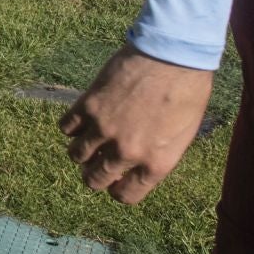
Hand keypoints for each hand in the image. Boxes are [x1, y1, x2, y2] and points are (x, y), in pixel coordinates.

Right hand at [59, 44, 214, 203]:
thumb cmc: (186, 94)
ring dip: (80, 150)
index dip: (117, 188)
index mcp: (155, 165)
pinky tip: (82, 118)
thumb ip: (155, 156)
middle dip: (93, 174)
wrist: (173, 57)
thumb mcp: (181, 137)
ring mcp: (105, 129)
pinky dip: (71, 125)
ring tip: (86, 140)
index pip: (124, 195)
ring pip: (76, 155)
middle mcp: (127, 153)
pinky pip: (66, 126)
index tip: (115, 179)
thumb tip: (134, 165)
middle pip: (94, 180)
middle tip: (94, 163)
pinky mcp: (88, 105)